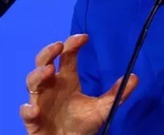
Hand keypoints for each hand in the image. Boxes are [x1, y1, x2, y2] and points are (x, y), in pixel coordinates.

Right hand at [20, 34, 138, 134]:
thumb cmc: (81, 124)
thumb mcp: (102, 108)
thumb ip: (116, 94)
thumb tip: (135, 77)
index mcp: (66, 80)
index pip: (66, 56)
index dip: (72, 44)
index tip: (84, 37)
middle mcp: (51, 86)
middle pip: (43, 62)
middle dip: (48, 52)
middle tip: (58, 46)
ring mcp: (40, 101)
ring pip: (32, 82)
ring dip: (38, 75)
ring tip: (49, 71)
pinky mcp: (33, 119)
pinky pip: (27, 113)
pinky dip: (28, 110)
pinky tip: (34, 108)